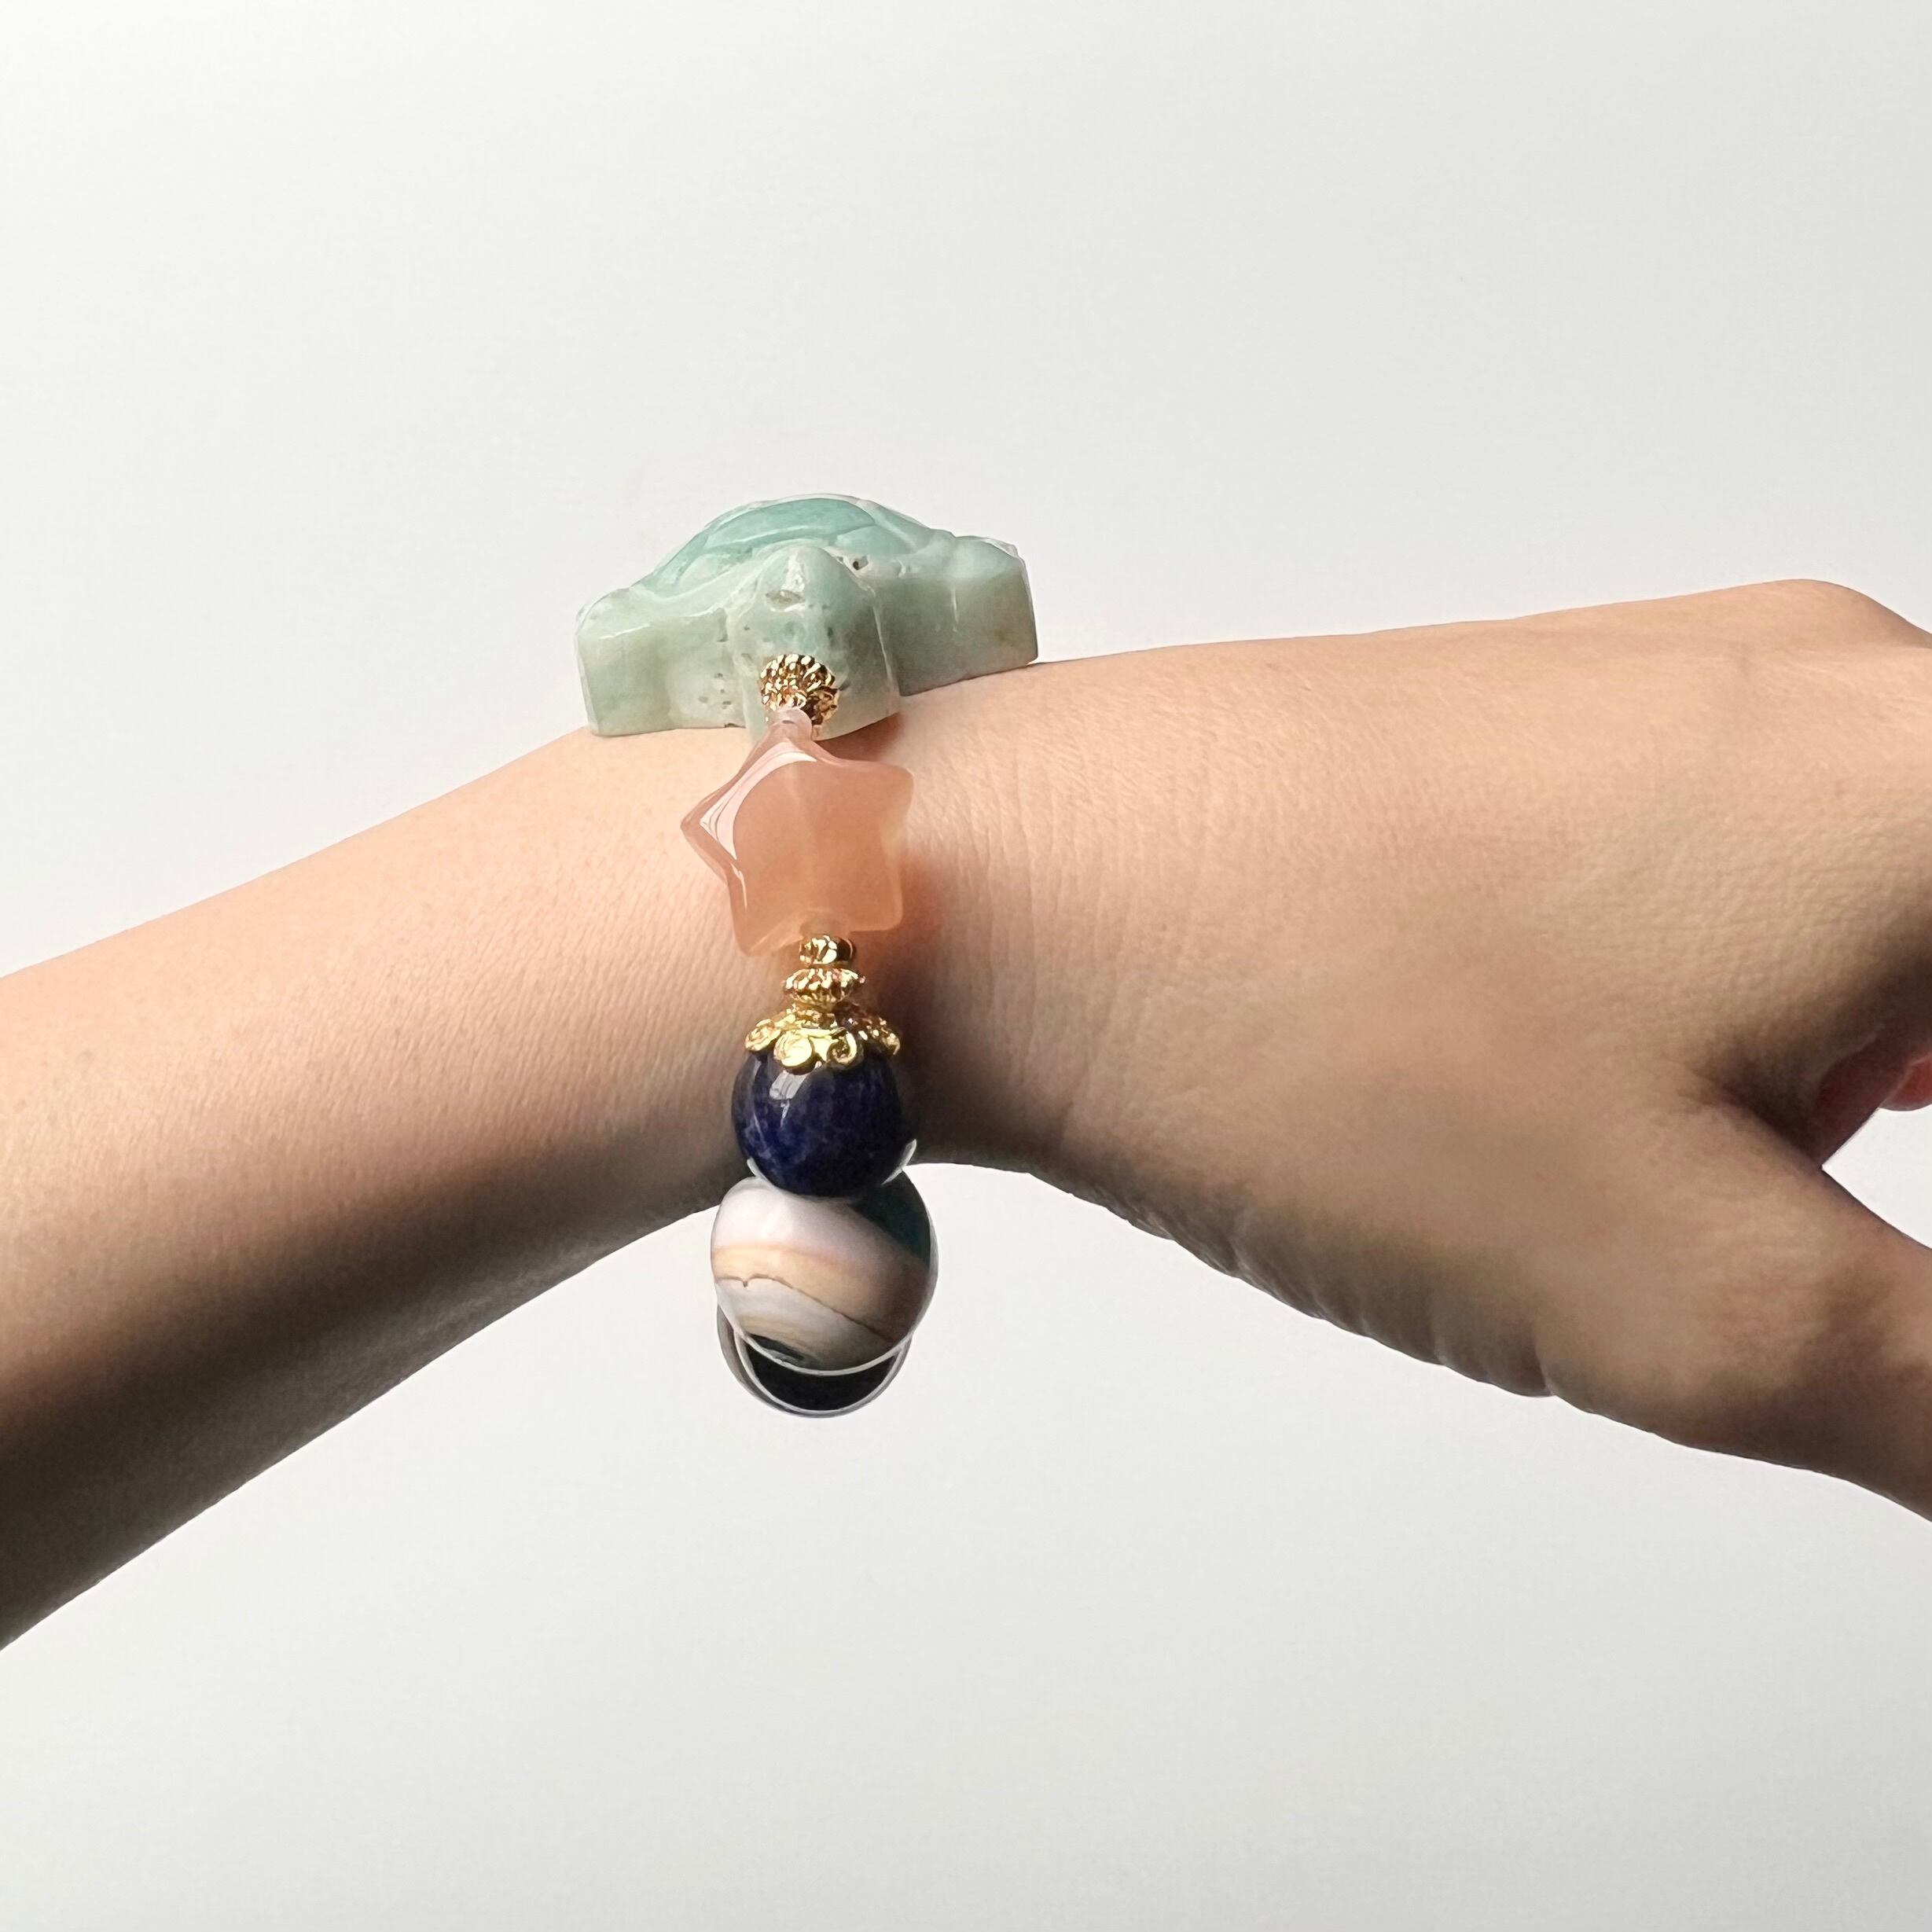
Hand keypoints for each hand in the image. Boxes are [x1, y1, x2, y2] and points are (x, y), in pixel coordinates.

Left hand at [895, 581, 1931, 1511]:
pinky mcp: (1568, 734)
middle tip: (1816, 1283)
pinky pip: (1776, 884)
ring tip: (1736, 1215)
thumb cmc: (1310, 1027)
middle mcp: (1853, 690)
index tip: (1881, 1308)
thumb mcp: (1708, 1298)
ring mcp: (1695, 694)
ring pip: (1904, 921)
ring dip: (1882, 1094)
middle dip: (1915, 1145)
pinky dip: (1795, 1028)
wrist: (1012, 880)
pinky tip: (1672, 1114)